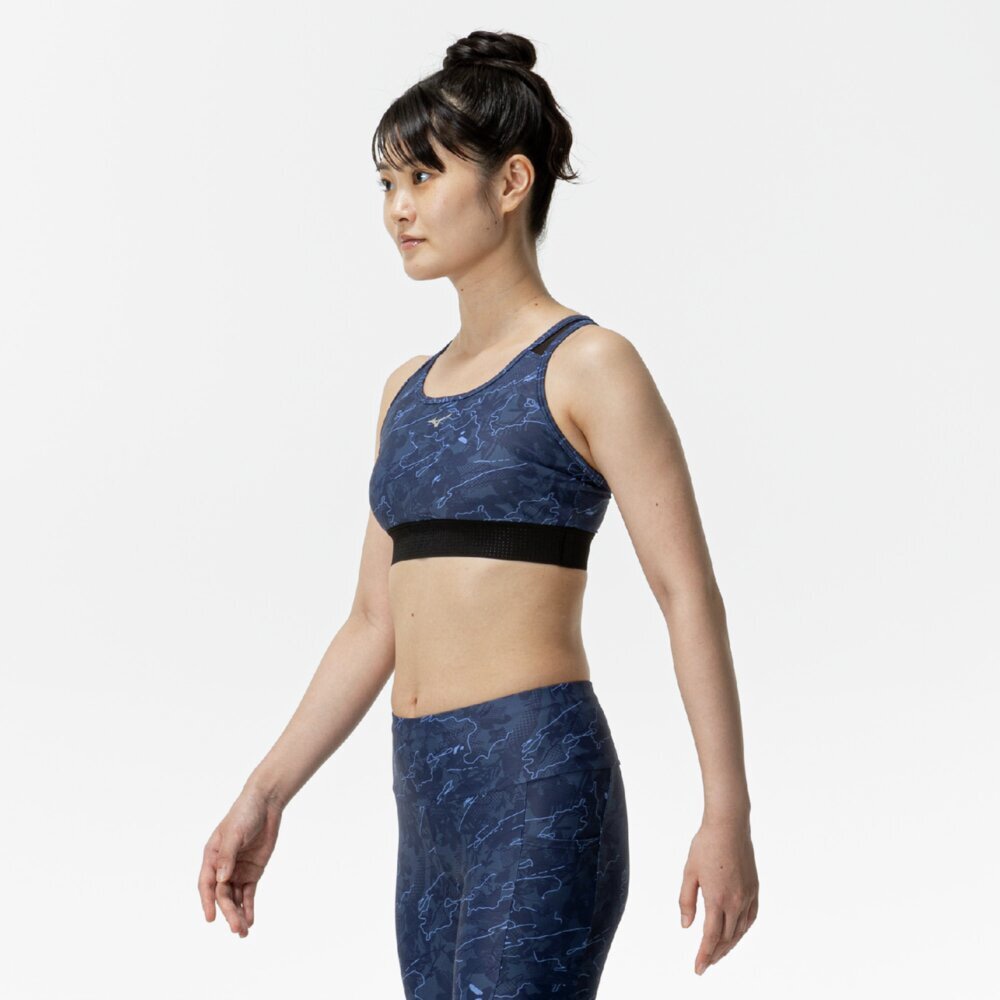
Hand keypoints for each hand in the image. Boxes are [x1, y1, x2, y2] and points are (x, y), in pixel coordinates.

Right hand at [198, 787, 283, 936]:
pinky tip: (251, 919)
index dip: (207, 902)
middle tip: (236, 928)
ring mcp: (238, 870)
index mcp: (212, 856)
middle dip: (228, 912)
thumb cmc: (245, 813)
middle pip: (223, 894)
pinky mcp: (253, 871)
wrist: (266, 803)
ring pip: (235, 897)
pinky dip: (249, 906)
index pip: (206, 884)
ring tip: (243, 931)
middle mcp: (223, 866)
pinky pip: (249, 892)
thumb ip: (227, 856)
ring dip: (238, 914)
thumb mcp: (234, 833)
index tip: (211, 918)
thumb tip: (221, 880)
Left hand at [679, 816, 758, 974]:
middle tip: (705, 963)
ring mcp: (748, 896)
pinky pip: (750, 918)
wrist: (729, 825)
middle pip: (726, 938)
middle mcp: (736, 901)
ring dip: (729, 945)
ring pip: (740, 931)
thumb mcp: (689, 873)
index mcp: (717, 898)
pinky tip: (736, 934)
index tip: (698, 969)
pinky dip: (742, 930)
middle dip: (715, 953)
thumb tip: (686, 926)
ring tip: (718, 953)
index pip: (711, 937)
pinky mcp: (755, 889)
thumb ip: (686, 901)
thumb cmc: (705, 846)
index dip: (704, 955)